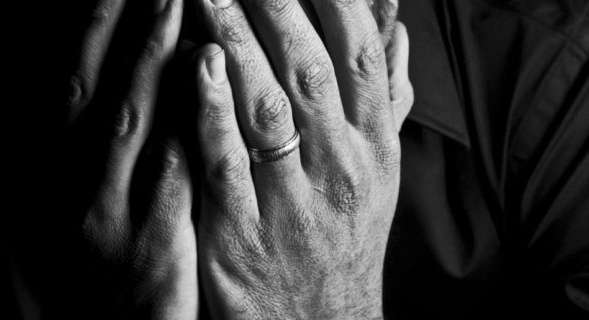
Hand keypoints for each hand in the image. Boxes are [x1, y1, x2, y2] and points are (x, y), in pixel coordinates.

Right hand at [62, 0, 196, 317]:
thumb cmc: (109, 257)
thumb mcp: (92, 195)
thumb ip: (106, 136)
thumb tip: (131, 71)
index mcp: (59, 166)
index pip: (77, 80)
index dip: (96, 26)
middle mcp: (75, 183)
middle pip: (100, 89)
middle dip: (126, 26)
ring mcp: (109, 215)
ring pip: (130, 126)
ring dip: (153, 61)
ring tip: (182, 5)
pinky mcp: (150, 248)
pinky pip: (171, 183)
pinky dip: (186, 132)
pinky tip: (207, 93)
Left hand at [191, 0, 410, 317]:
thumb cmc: (342, 234)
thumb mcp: (377, 167)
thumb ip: (383, 94)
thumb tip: (393, 24)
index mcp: (373, 145)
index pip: (359, 55)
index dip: (332, 0)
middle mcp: (340, 168)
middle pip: (310, 69)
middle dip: (276, 7)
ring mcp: (292, 202)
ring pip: (268, 108)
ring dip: (238, 45)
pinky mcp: (242, 234)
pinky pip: (226, 164)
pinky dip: (211, 111)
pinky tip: (195, 66)